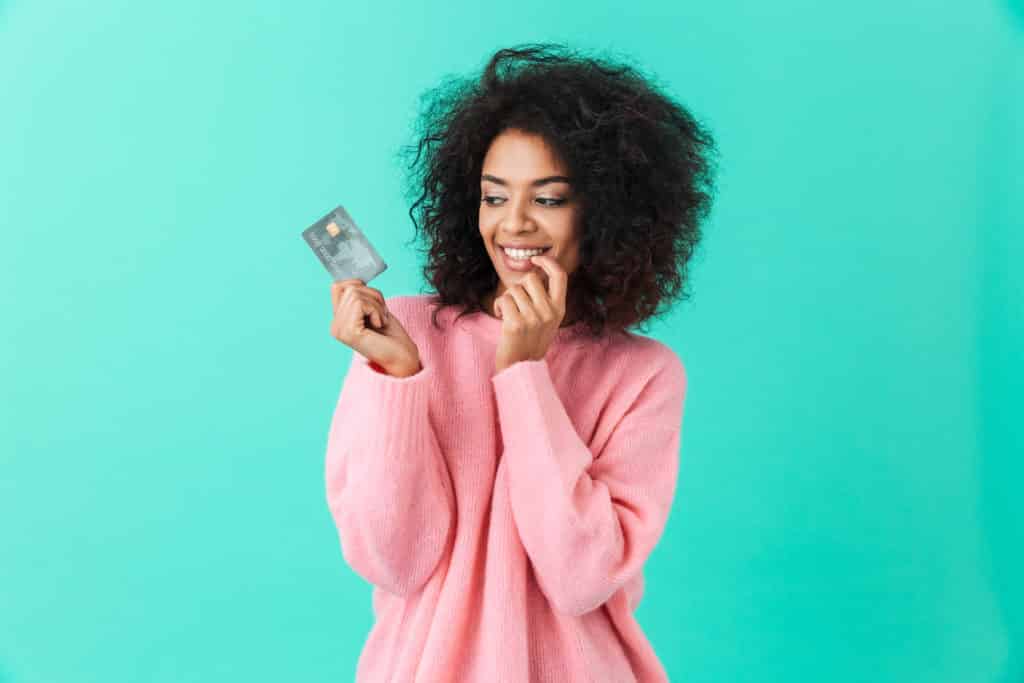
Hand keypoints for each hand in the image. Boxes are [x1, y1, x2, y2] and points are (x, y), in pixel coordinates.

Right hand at [330, 279, 420, 376]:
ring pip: (355, 293)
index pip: (337, 286)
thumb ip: (361, 296)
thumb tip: (355, 278)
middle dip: (372, 295)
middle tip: (381, 314)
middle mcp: (335, 326)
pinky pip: (359, 303)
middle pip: (349, 287)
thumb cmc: (392, 336)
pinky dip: (376, 310)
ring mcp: (339, 329)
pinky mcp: (348, 332)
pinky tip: (379, 325)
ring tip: (381, 320)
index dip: (357, 283)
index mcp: (339, 320)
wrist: (403, 359)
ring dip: (376, 303)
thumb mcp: (374, 310)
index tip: (374, 299)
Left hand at [493, 253, 567, 373]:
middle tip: (518, 303)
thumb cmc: (531, 340)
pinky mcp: (515, 323)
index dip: (548, 262)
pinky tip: (502, 318)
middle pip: (531, 278)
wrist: (522, 366)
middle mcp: (549, 312)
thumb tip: (534, 271)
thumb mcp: (548, 319)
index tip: (536, 259)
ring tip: (510, 314)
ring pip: (514, 289)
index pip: (560, 275)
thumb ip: (546, 298)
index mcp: (560, 309)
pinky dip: (498, 306)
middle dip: (519, 286)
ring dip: (507, 299)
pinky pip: (503, 299)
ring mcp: (533, 318)